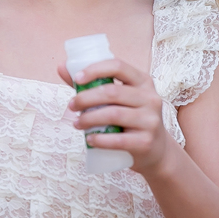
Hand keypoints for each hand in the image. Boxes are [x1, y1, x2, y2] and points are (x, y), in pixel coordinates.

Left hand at [61, 58, 172, 174]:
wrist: (156, 151)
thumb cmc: (131, 119)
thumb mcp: (119, 99)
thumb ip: (92, 84)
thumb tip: (61, 67)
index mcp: (143, 82)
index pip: (118, 66)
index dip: (95, 70)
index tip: (77, 79)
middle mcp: (150, 98)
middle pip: (112, 92)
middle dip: (86, 98)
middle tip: (72, 105)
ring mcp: (150, 121)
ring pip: (113, 114)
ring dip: (89, 119)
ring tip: (77, 123)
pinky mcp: (145, 142)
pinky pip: (118, 139)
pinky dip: (99, 139)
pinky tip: (89, 139)